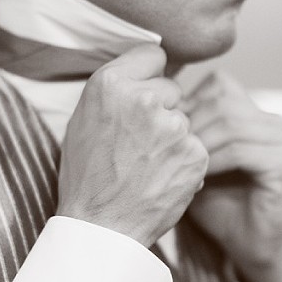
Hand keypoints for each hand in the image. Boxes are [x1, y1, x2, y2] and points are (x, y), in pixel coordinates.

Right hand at [57, 45, 207, 247]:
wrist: (101, 227)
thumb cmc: (87, 175)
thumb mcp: (84, 119)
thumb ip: (117, 90)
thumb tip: (146, 68)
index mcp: (111, 83)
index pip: (153, 54)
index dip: (150, 75)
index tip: (146, 92)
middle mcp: (144, 99)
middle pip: (173, 89)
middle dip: (163, 109)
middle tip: (141, 141)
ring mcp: (173, 127)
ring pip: (185, 120)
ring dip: (174, 138)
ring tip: (148, 165)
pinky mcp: (195, 152)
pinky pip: (197, 146)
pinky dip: (185, 161)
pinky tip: (163, 178)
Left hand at [180, 71, 281, 281]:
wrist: (250, 246)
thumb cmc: (218, 205)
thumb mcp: (196, 161)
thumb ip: (185, 132)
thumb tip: (149, 105)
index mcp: (255, 115)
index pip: (219, 84)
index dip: (188, 103)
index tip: (166, 130)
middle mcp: (273, 122)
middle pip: (222, 100)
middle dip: (189, 122)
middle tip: (167, 147)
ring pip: (230, 122)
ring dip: (198, 142)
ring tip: (179, 162)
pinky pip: (241, 150)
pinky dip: (213, 160)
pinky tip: (197, 176)